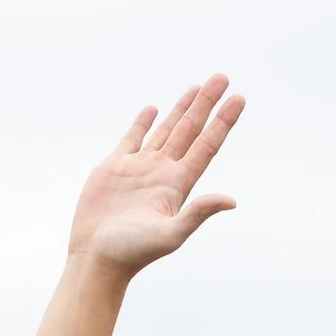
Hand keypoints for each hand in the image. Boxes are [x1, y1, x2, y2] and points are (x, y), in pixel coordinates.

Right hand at [69, 75, 244, 276]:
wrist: (96, 259)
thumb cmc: (133, 252)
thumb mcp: (169, 234)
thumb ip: (198, 214)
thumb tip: (231, 201)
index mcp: (178, 184)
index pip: (207, 145)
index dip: (223, 121)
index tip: (239, 98)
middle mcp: (163, 172)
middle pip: (190, 130)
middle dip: (206, 103)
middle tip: (223, 77)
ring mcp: (139, 168)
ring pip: (166, 130)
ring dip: (182, 109)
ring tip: (197, 87)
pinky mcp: (114, 167)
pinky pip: (132, 138)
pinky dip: (143, 123)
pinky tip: (153, 109)